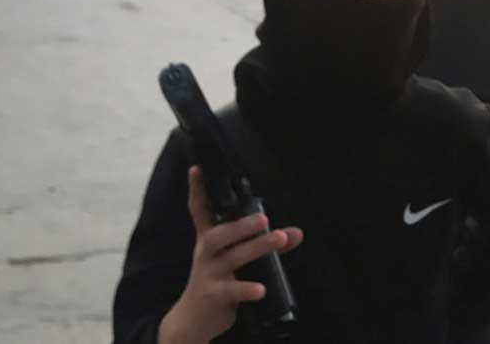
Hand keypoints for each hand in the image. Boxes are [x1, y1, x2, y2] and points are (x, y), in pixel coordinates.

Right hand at [158, 166, 302, 343]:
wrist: (193, 319)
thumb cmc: (217, 281)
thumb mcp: (236, 260)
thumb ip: (264, 244)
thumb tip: (296, 233)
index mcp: (208, 240)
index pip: (199, 210)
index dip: (197, 190)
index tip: (197, 169)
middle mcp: (205, 253)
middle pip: (218, 234)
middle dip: (241, 225)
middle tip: (264, 218)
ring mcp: (207, 274)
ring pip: (231, 257)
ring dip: (256, 248)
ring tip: (279, 239)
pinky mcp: (213, 295)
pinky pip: (231, 290)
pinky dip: (247, 289)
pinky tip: (261, 289)